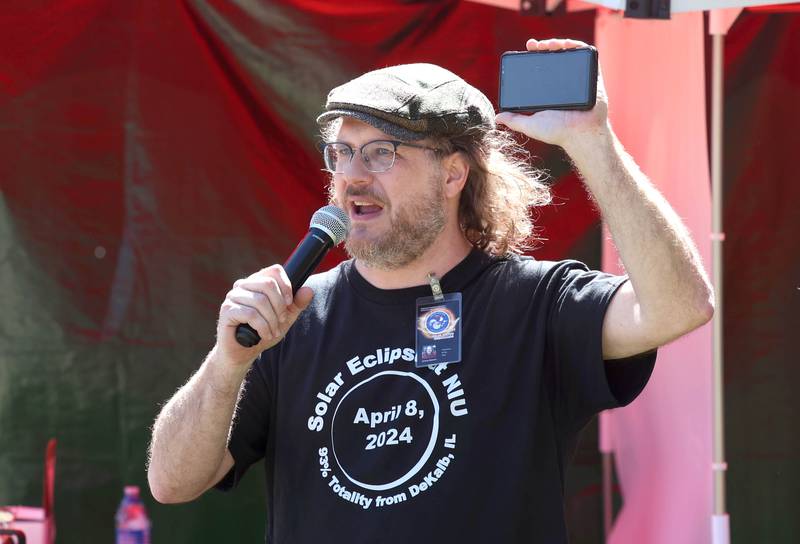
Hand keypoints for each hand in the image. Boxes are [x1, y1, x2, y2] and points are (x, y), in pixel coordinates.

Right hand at [215, 265, 313, 366]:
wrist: (243, 352)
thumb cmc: (263, 331)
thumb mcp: (285, 317)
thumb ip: (297, 304)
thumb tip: (308, 290)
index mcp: (257, 282)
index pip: (274, 271)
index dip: (286, 285)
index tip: (289, 303)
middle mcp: (243, 285)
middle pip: (268, 284)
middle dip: (280, 306)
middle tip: (282, 321)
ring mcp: (233, 296)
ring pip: (260, 301)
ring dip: (272, 320)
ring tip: (274, 332)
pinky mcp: (227, 310)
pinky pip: (251, 314)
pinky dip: (263, 327)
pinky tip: (265, 335)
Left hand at [495, 38, 609, 148]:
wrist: (580, 134)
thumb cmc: (558, 132)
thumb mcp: (530, 125)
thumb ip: (514, 120)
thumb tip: (496, 117)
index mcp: (550, 91)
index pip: (541, 69)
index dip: (534, 57)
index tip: (527, 49)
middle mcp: (564, 84)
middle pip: (554, 58)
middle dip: (545, 47)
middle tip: (535, 45)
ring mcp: (579, 79)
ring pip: (569, 55)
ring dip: (559, 44)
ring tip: (549, 43)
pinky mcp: (593, 77)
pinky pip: (588, 57)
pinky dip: (579, 46)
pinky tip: (567, 43)